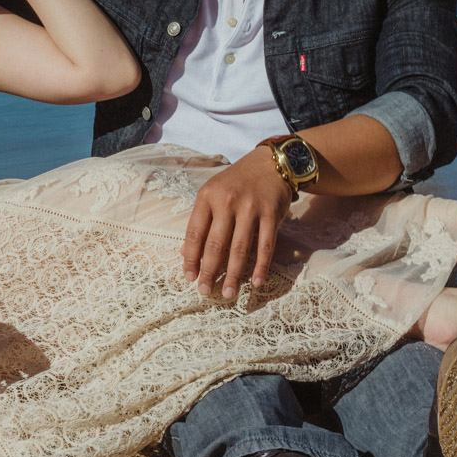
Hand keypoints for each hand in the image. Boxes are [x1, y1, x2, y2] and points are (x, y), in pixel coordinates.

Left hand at [181, 148, 292, 296]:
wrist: (270, 163)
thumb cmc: (236, 182)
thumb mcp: (212, 193)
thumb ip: (200, 220)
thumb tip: (185, 252)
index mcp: (207, 196)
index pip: (195, 232)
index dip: (191, 257)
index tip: (189, 277)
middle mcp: (227, 201)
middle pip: (215, 244)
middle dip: (209, 271)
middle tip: (205, 291)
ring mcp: (250, 208)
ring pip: (240, 248)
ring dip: (234, 274)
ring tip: (229, 293)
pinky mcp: (271, 214)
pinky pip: (265, 245)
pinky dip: (261, 266)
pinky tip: (256, 282)